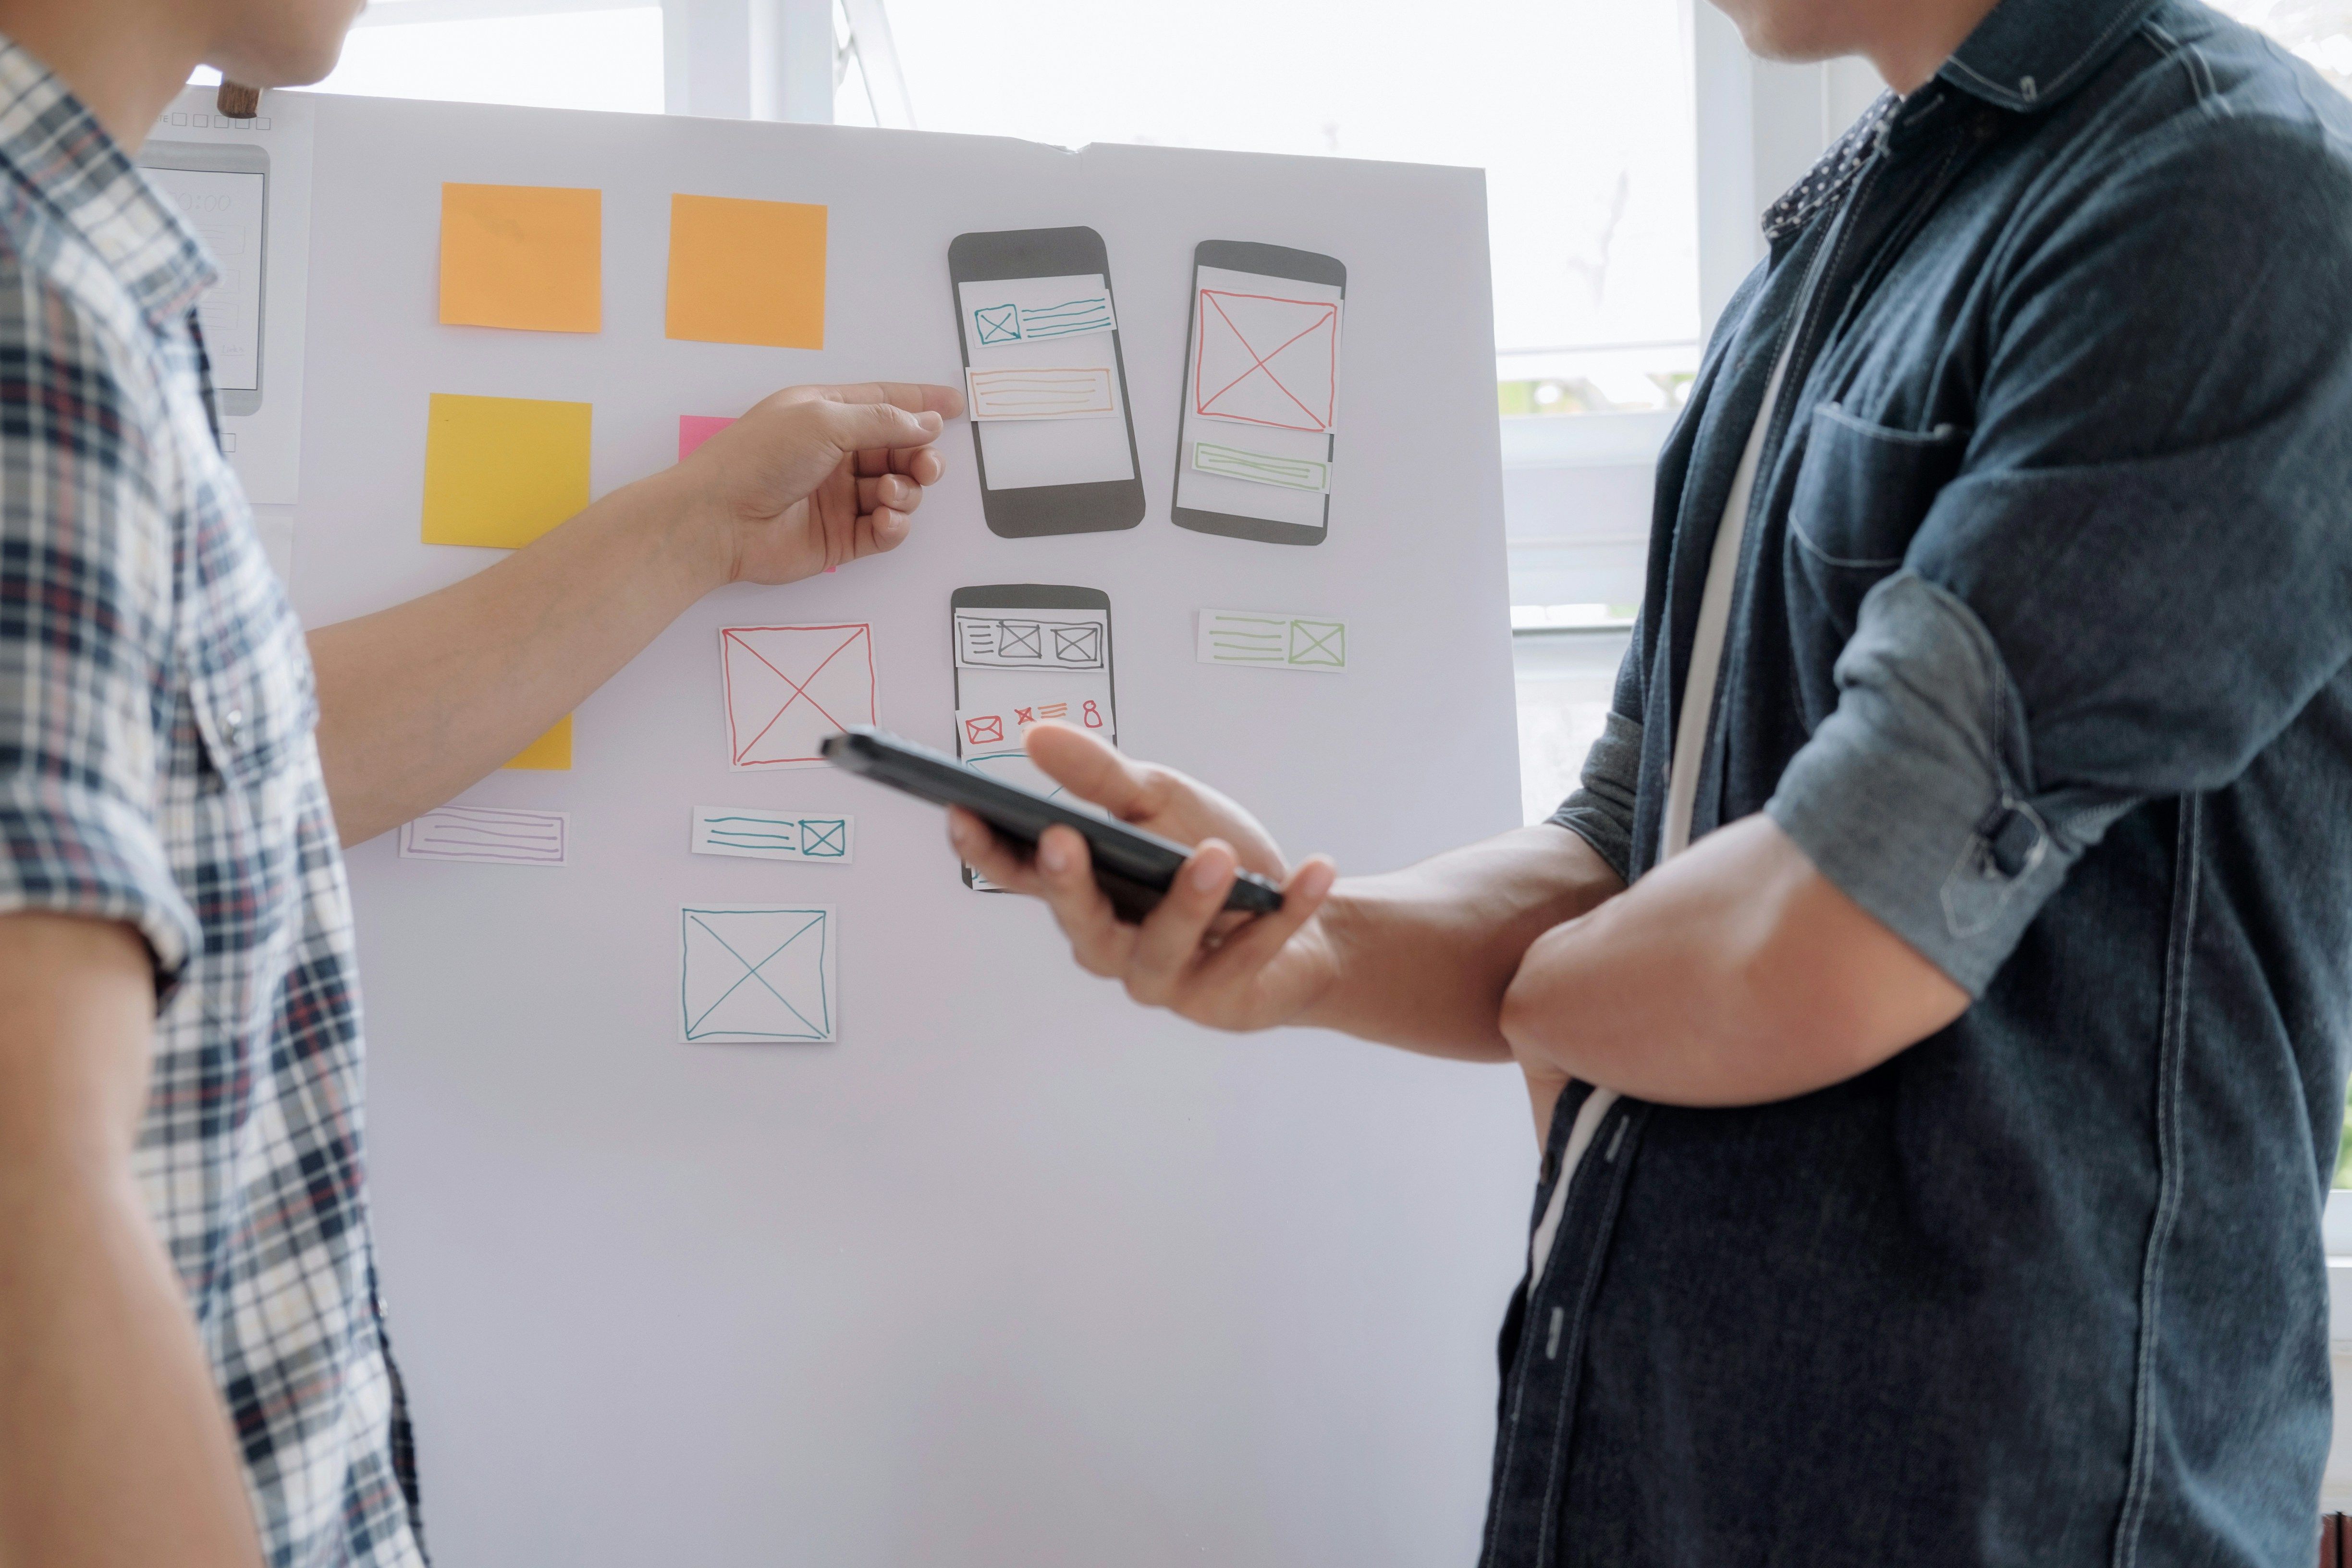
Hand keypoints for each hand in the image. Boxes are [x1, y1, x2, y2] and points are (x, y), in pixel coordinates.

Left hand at [679, 381, 963, 583]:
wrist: (720, 519)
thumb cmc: (758, 458)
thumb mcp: (823, 420)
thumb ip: (882, 421)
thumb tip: (927, 423)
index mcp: (827, 415)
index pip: (886, 403)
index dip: (922, 402)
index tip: (956, 405)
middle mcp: (835, 454)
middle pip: (899, 450)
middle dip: (921, 456)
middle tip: (927, 465)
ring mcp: (839, 497)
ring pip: (899, 490)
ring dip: (907, 490)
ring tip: (889, 492)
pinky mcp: (842, 537)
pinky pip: (886, 529)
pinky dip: (896, 524)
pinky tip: (885, 519)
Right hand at [947, 723, 1341, 1032]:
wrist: (1300, 915)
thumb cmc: (1213, 857)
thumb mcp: (1161, 801)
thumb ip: (1101, 776)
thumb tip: (1035, 735)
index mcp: (1084, 893)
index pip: (1019, 874)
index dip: (985, 848)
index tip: (958, 809)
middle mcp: (1110, 944)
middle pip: (1078, 923)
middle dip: (1068, 882)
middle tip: (1064, 835)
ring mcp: (1163, 979)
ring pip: (1162, 947)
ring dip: (1189, 903)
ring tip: (1216, 857)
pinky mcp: (1221, 999)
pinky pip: (1250, 954)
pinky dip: (1286, 911)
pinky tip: (1314, 870)